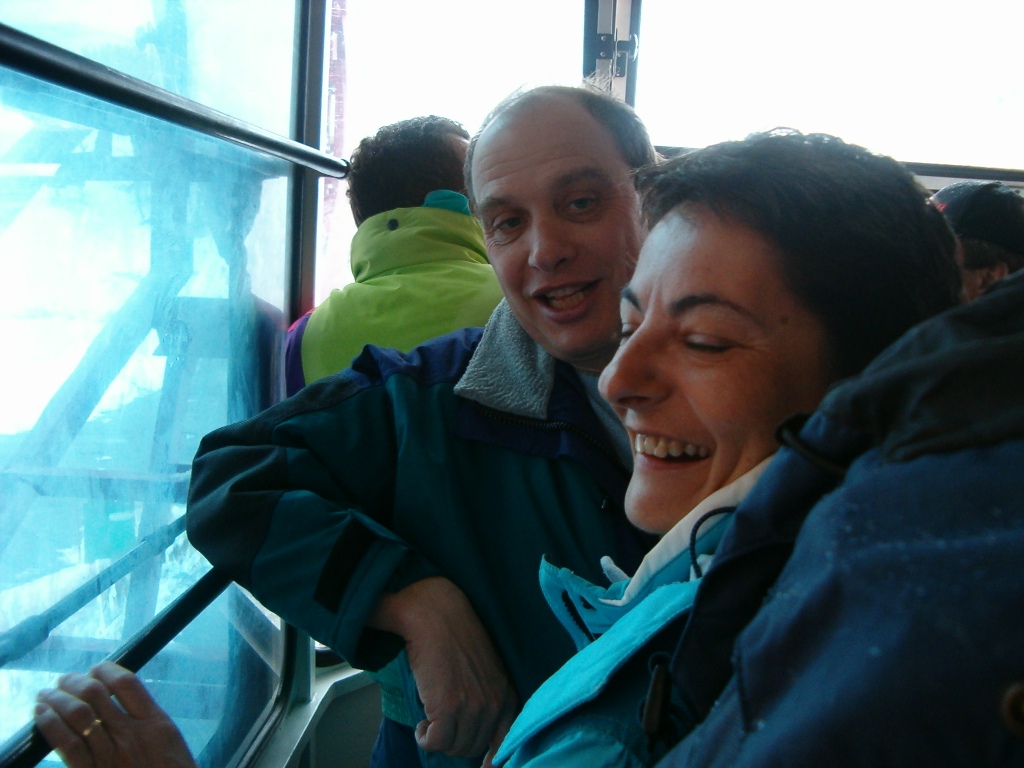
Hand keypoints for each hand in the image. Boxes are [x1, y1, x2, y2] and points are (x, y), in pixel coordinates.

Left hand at [34, 662, 196, 767]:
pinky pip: (68, 745)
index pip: (126, 682)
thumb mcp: (169, 742)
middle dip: (73, 682)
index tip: (94, 671)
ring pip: (78, 715)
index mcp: (155, 722)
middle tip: (63, 681)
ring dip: (56, 699)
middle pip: (96, 694)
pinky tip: (42, 714)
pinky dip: (51, 724)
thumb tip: (121, 700)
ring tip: (46, 695)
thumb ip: (148, 722)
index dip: (104, 670)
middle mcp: (131, 734)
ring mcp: (111, 755)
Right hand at [369, 577, 518, 758]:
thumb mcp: (483, 671)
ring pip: (454, 747)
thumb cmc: (454, 637)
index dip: (491, 759)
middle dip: (454, 742)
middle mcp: (495, 703)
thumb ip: (486, 699)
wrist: (435, 612)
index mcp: (506, 694)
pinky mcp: (448, 706)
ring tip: (430, 721)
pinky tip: (421, 724)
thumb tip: (480, 742)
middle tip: (440, 725)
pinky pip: (436, 741)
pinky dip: (425, 737)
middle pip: (472, 747)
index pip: (505, 742)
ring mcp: (473, 706)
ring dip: (438, 740)